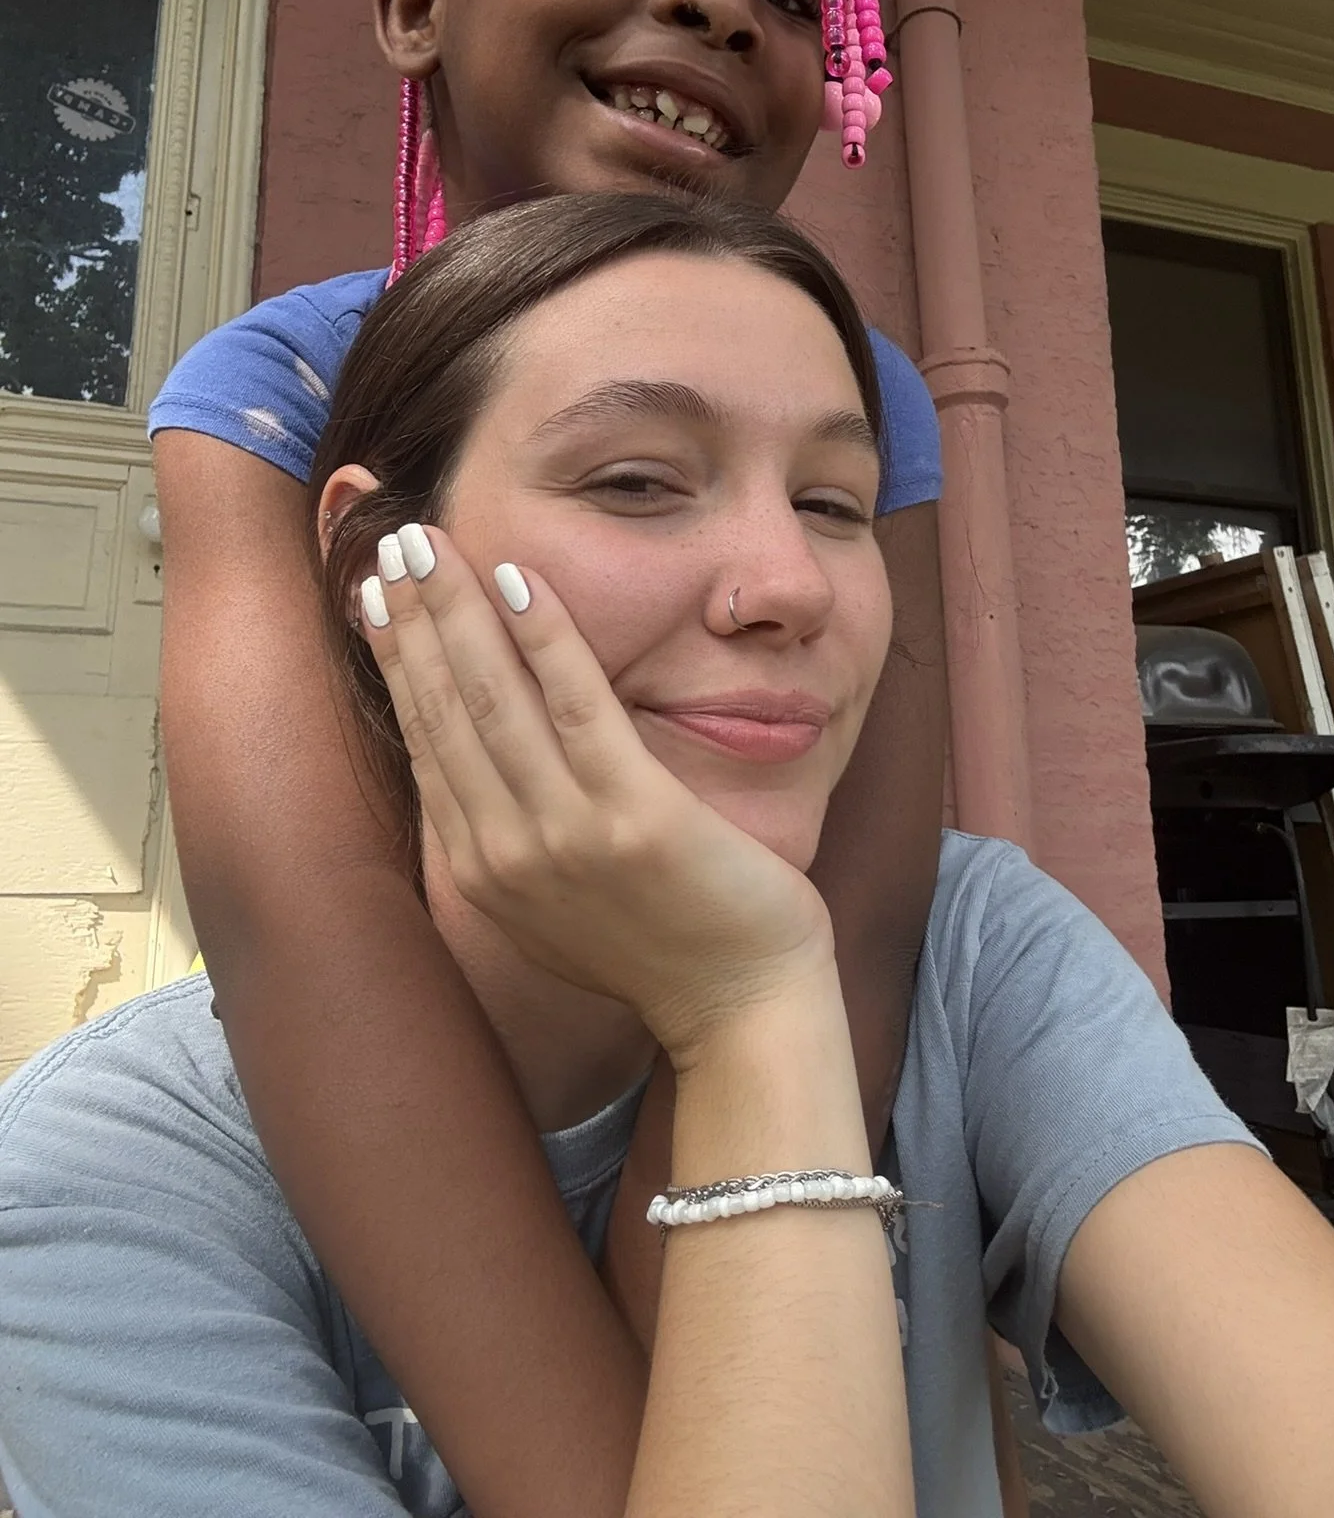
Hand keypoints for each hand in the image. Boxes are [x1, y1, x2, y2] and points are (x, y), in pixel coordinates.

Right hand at [359, 524, 835, 1063]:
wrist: (741, 1008)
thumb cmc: (659, 945)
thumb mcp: (555, 900)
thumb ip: (509, 836)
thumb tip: (474, 765)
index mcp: (483, 869)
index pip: (423, 740)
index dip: (395, 659)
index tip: (373, 594)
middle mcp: (504, 853)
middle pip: (443, 708)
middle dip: (410, 617)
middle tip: (389, 544)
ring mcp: (564, 836)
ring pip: (492, 697)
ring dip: (454, 609)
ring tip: (428, 543)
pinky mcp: (631, 816)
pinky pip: (579, 704)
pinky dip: (544, 635)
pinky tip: (517, 575)